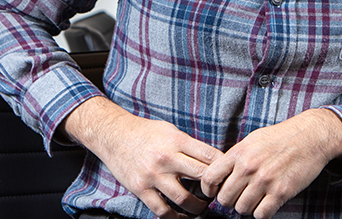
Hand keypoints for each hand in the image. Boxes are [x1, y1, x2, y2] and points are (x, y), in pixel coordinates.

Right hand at [64, 96, 222, 217]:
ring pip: (184, 199)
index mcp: (177, 141)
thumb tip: (214, 159)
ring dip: (198, 207)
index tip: (227, 175)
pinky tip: (182, 216)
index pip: (210, 156)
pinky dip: (175, 217)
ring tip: (202, 207)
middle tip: (218, 193)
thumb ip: (190, 145)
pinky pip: (162, 210)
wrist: (114, 135)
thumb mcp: (171, 130)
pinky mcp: (141, 189)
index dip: (223, 168)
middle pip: (202, 176)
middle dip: (214, 188)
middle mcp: (167, 158)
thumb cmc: (146, 132)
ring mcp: (153, 175)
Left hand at [200, 108, 341, 218]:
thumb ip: (236, 157)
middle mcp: (249, 167)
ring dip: (247, 208)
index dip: (209, 190)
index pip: (210, 178)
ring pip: (242, 209)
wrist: (311, 136)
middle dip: (230, 201)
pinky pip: (261, 214)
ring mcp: (265, 181)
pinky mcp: (281, 192)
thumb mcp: (253, 140)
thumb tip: (221, 175)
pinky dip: (262, 213)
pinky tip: (267, 204)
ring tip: (255, 199)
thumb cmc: (282, 137)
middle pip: (225, 199)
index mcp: (239, 153)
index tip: (215, 192)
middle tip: (240, 196)